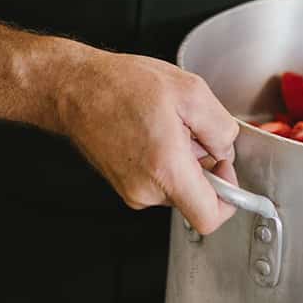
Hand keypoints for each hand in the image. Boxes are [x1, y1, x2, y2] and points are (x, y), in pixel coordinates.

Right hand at [46, 46, 241, 235]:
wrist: (74, 88)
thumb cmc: (121, 85)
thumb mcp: (190, 91)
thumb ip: (222, 128)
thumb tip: (224, 150)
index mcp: (166, 170)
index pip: (210, 218)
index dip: (228, 198)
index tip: (223, 169)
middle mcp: (145, 189)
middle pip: (195, 199)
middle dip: (201, 167)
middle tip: (187, 131)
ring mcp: (131, 190)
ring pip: (176, 188)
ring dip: (181, 162)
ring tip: (163, 126)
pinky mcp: (123, 185)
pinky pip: (157, 182)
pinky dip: (163, 162)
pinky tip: (149, 132)